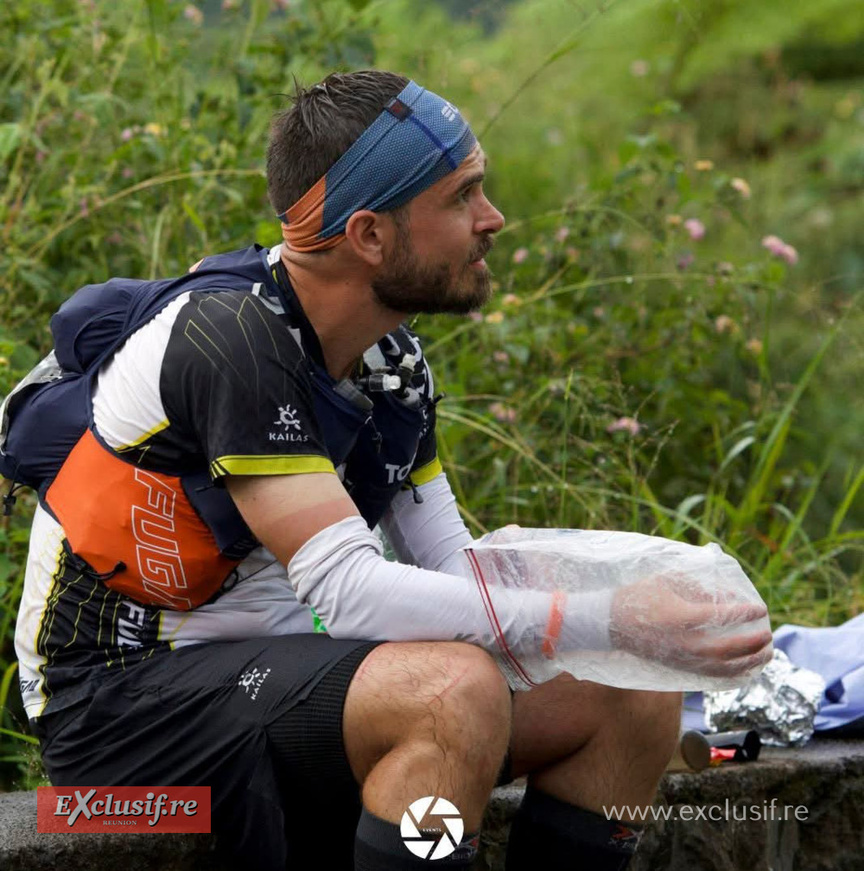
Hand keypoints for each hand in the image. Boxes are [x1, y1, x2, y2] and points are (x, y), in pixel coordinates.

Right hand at [609, 574, 772, 676]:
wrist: (610, 623)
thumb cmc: (638, 596)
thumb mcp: (666, 581)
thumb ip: (698, 585)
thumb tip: (729, 594)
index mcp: (680, 617)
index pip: (721, 617)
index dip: (744, 612)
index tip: (760, 608)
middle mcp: (683, 643)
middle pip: (727, 648)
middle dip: (752, 642)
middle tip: (768, 633)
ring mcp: (681, 659)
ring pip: (723, 668)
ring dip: (749, 662)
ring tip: (767, 653)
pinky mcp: (679, 668)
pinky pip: (712, 676)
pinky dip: (734, 674)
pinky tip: (747, 668)